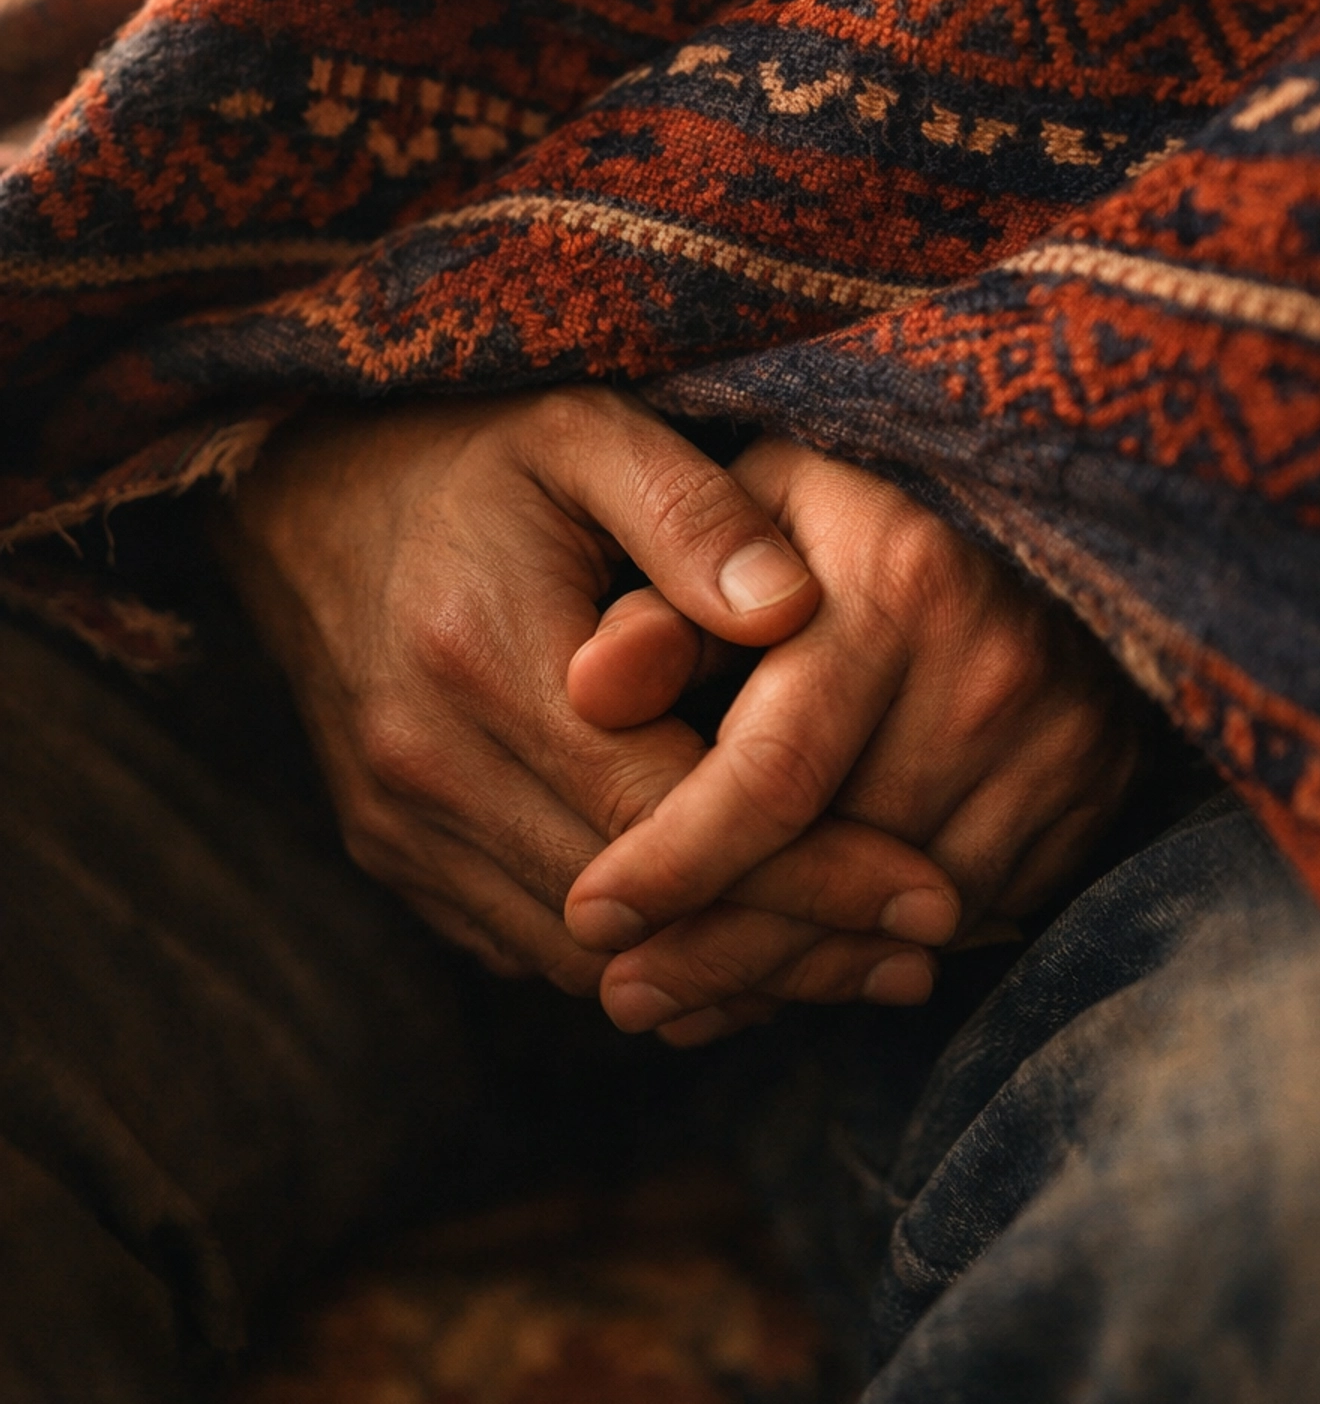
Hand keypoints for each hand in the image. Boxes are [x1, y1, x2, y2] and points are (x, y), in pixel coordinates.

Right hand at [212, 388, 957, 1001]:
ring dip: (724, 972)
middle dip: (790, 944)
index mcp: (481, 655)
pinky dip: (642, 961)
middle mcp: (424, 764)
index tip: (926, 888)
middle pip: (635, 916)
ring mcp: (395, 826)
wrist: (309, 494)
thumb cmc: (479, 451)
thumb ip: (693, 512)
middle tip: (921, 946)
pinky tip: (745, 943)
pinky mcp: (391, 856)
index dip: (807, 867)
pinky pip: (530, 948)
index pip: (670, 818)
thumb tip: (795, 611)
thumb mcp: (590, 431)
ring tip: (860, 959)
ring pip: (584, 960)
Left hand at [565, 440, 1144, 1032]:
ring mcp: (1059, 743)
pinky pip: (975, 915)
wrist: (1038, 506)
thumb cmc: (851, 511)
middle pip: (838, 863)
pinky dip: (879, 954)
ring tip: (684, 999)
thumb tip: (586, 691)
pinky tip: (795, 967)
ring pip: (907, 915)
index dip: (674, 859)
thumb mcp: (749, 513)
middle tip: (619, 994)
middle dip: (717, 947)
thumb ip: (666, 604)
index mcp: (900, 584)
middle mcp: (994, 673)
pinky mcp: (1093, 794)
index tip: (587, 913)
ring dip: (792, 972)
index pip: (774, 771)